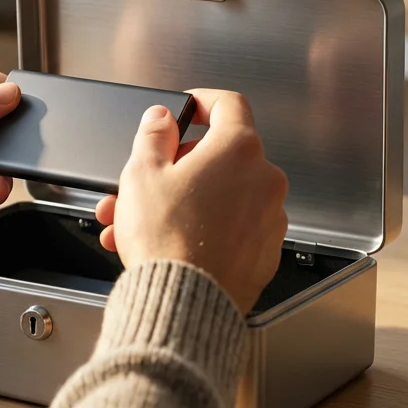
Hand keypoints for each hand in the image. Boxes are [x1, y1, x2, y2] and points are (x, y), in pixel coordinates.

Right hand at [94, 90, 288, 312]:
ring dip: (181, 202)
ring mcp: (269, 217)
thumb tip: (161, 118)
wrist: (184, 305)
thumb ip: (154, 136)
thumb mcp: (142, 174)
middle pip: (218, 156)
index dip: (203, 102)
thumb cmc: (166, 241)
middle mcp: (264, 179)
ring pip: (220, 196)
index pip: (228, 104)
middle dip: (174, 167)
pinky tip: (166, 243)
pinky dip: (202, 228)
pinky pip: (231, 228)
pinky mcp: (265, 251)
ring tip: (138, 224)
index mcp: (238, 150)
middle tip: (141, 183)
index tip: (187, 109)